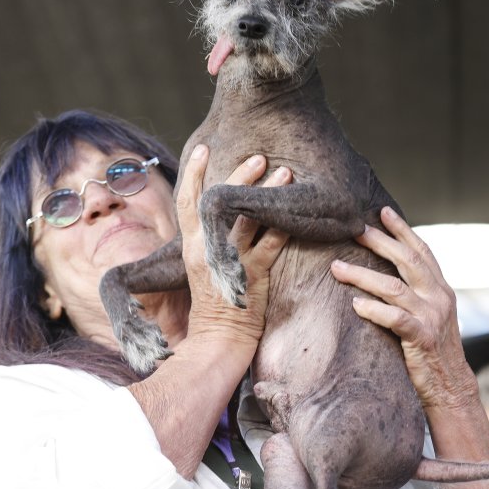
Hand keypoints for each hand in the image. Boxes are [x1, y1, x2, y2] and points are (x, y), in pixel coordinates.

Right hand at [178, 146, 290, 341]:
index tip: (203, 147)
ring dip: (268, 192)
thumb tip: (224, 215)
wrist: (217, 341)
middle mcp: (208, 250)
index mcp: (192, 247)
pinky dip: (285, 225)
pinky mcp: (253, 275)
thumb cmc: (215, 305)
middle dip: (240, 175)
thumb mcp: (205, 268)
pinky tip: (300, 211)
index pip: (187, 202)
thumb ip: (210, 242)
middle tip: (259, 155)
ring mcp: (231, 261)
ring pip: (248, 218)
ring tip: (286, 172)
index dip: (195, 173)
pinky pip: (272, 244)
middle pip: (219, 202)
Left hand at [330, 206, 480, 411]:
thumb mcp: (431, 316)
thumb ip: (416, 294)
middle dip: (380, 242)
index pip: (422, 251)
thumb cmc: (433, 351)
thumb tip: (387, 274)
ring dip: (363, 275)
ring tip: (336, 268)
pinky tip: (355, 305)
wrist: (451, 387)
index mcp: (441, 289)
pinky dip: (374, 310)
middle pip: (408, 261)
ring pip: (394, 288)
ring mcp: (432, 317)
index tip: (383, 211)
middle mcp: (439, 298)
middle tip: (354, 229)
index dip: (403, 230)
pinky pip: (395, 318)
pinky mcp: (422, 338)